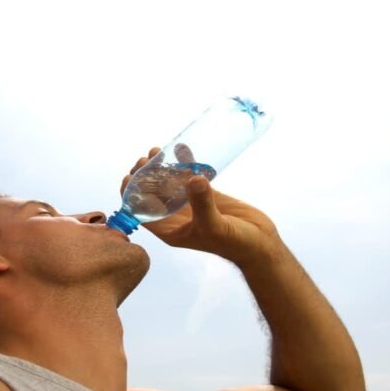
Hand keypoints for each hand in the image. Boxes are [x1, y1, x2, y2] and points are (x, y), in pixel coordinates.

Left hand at [121, 147, 283, 265]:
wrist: (259, 243)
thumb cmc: (234, 243)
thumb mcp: (214, 226)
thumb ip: (202, 204)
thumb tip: (193, 179)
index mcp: (168, 229)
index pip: (140, 212)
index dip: (131, 194)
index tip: (130, 176)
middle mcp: (175, 216)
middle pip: (151, 193)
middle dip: (144, 175)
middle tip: (146, 159)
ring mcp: (189, 203)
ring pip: (168, 181)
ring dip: (160, 166)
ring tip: (156, 150)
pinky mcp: (204, 192)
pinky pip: (189, 174)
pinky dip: (183, 161)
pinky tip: (179, 147)